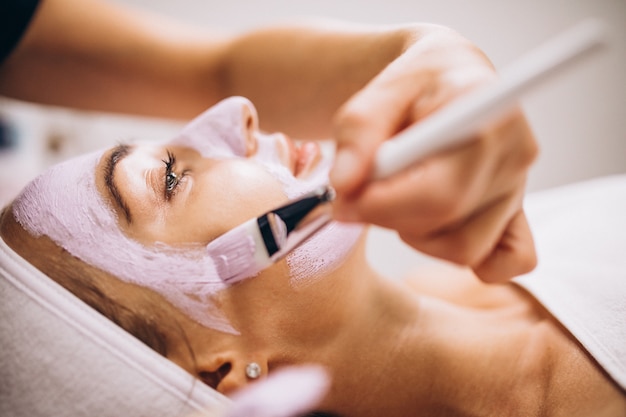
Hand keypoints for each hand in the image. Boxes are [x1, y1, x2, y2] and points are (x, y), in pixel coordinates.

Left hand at [330, 26, 537, 282]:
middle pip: (449, 221)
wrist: (444, 81)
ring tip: (399, 194)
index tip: (347, 199)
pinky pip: (505, 262)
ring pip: (466, 249)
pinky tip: (435, 227)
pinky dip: (466, 256)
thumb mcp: (372, 96)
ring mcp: (519, 185)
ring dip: (417, 234)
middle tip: (360, 193)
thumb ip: (356, 136)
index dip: (385, 205)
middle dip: (389, 216)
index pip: (441, 190)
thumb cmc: (410, 86)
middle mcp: (515, 150)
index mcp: (483, 112)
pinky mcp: (518, 211)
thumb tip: (345, 186)